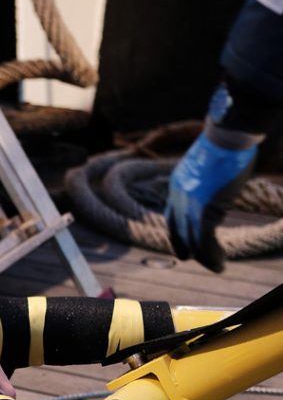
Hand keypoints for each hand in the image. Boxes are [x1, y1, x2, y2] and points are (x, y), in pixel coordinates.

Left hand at [164, 131, 256, 272]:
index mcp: (178, 184)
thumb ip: (207, 178)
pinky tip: (220, 262)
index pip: (172, 216)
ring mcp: (189, 204)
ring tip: (216, 265)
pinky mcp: (204, 209)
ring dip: (205, 257)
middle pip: (178, 231)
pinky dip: (211, 255)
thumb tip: (218, 181)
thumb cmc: (226, 141)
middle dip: (187, 249)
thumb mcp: (208, 161)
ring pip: (192, 240)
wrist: (227, 133)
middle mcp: (178, 196)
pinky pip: (204, 241)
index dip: (178, 233)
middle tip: (197, 260)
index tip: (184, 245)